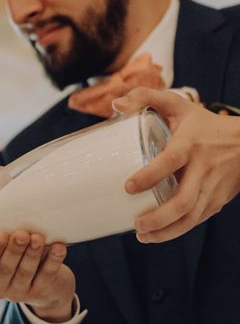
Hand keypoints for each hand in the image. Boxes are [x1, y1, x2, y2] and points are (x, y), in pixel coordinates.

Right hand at [0, 230, 74, 322]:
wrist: (43, 282)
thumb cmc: (14, 254)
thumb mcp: (1, 248)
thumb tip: (4, 205)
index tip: (0, 236)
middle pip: (5, 269)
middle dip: (14, 250)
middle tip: (21, 235)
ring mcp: (19, 292)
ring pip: (26, 271)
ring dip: (32, 253)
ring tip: (38, 238)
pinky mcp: (41, 292)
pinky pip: (47, 275)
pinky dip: (53, 260)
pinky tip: (58, 248)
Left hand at [113, 87, 239, 242]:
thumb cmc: (204, 124)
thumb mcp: (178, 105)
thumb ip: (146, 97)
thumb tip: (116, 105)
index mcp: (189, 145)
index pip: (170, 162)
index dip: (149, 176)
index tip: (128, 187)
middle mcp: (202, 169)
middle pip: (183, 201)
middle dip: (158, 218)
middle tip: (135, 224)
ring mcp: (211, 188)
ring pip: (191, 217)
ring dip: (167, 231)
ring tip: (142, 235)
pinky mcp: (216, 201)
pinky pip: (197, 220)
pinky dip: (178, 231)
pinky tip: (158, 235)